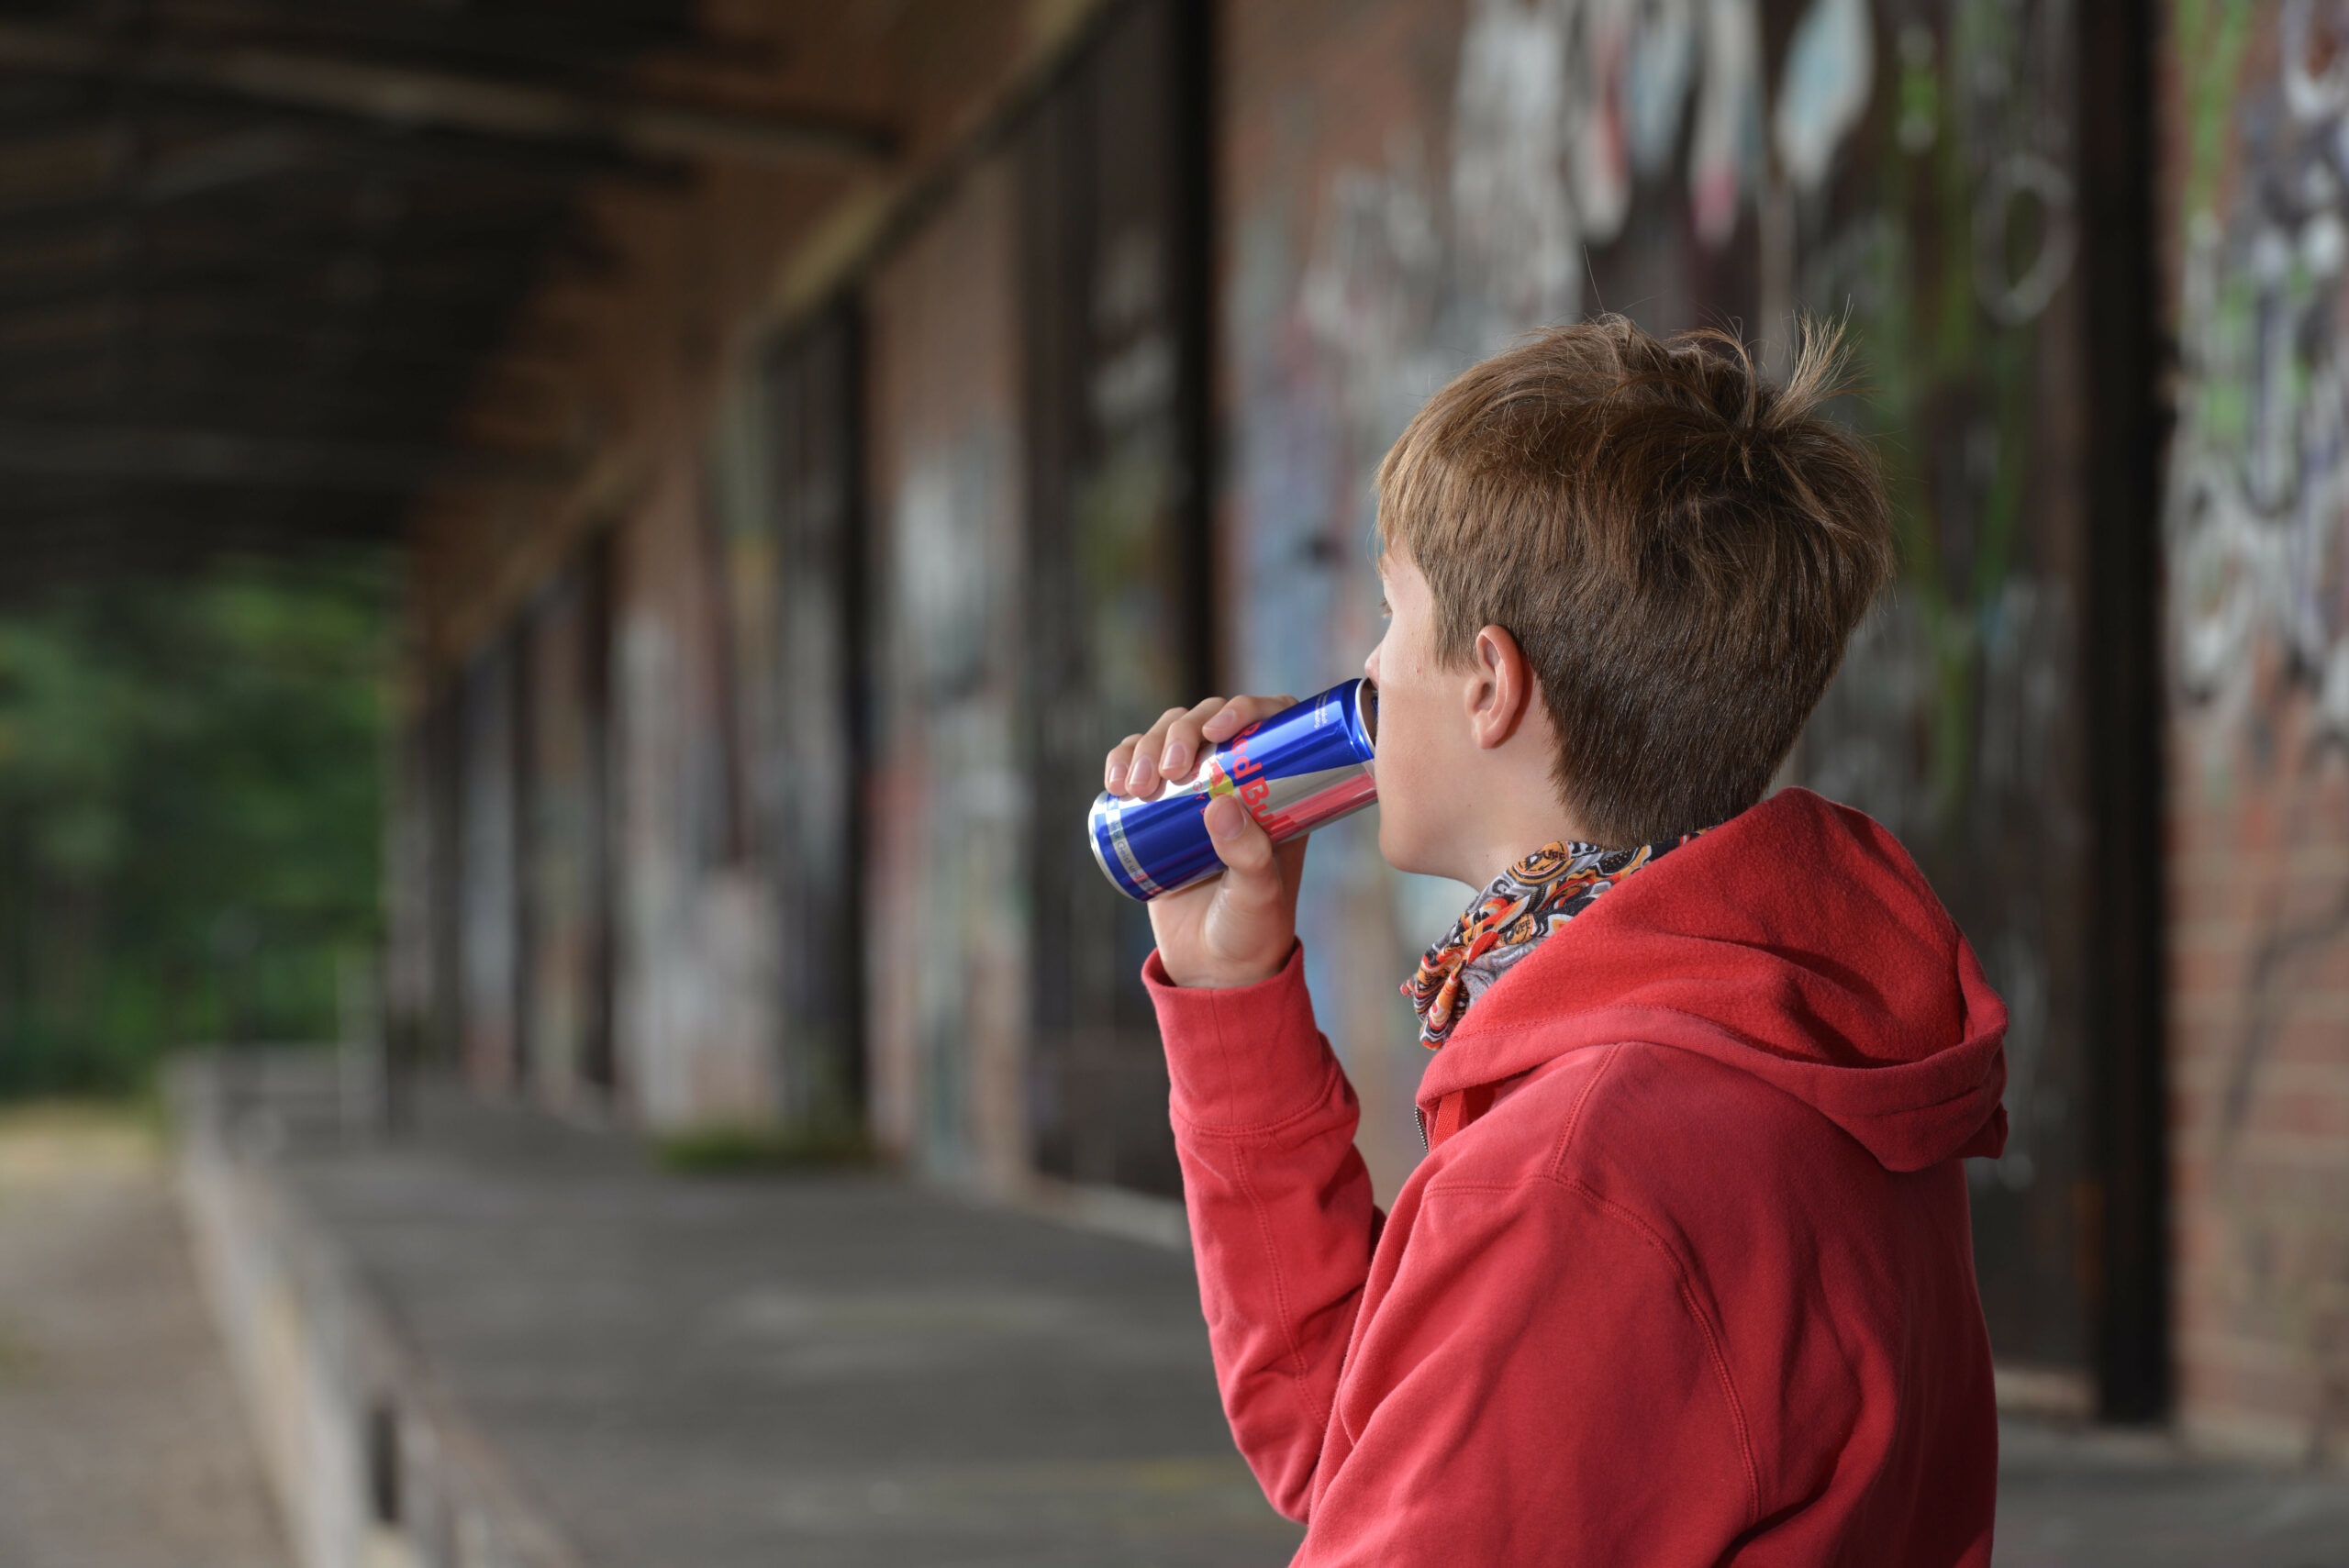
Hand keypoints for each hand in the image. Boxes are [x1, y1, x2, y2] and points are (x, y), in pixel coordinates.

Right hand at [1105, 696, 1307, 987]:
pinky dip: (1120, 761)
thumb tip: (1219, 804)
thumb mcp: (1259, 894)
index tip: (1218, 731)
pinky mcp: (1156, 808)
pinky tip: (1115, 780)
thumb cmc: (1252, 928)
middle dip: (1180, 731)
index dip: (1244, 708)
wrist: (1213, 966)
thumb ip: (1248, 856)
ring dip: (1144, 746)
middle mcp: (1234, 778)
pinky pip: (1135, 766)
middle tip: (1168, 770)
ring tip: (1137, 787)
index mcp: (1276, 788)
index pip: (1268, 723)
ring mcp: (1192, 789)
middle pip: (1206, 721)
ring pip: (1166, 737)